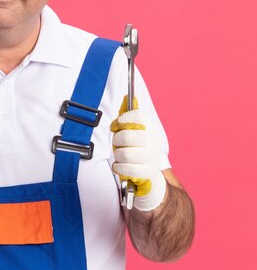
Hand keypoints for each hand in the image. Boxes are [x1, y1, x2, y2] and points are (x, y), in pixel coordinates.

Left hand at [110, 96, 166, 211]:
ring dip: (117, 156)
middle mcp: (153, 140)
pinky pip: (125, 168)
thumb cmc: (134, 147)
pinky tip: (120, 166)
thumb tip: (128, 97)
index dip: (123, 120)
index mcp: (149, 126)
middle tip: (118, 144)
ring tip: (120, 156)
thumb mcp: (131, 130)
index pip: (137, 115)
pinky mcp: (147, 172)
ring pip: (124, 154)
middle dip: (117, 141)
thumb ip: (127, 115)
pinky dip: (118, 168)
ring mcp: (151, 156)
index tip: (116, 126)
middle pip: (127, 136)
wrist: (147, 172)